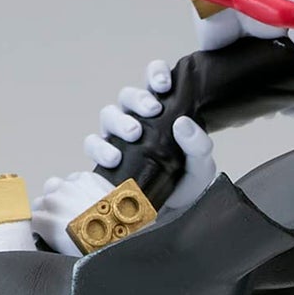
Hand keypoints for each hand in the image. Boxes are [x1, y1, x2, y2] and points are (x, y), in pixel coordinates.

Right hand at [38, 92, 216, 255]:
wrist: (168, 220)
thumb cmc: (185, 188)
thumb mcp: (200, 169)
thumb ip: (200, 146)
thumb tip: (182, 123)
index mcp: (162, 116)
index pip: (156, 83)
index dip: (156, 74)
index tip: (164, 84)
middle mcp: (138, 122)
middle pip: (128, 96)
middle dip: (138, 98)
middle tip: (152, 111)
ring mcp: (118, 139)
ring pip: (108, 115)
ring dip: (119, 120)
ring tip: (134, 135)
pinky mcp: (103, 160)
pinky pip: (93, 143)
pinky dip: (100, 146)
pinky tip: (114, 158)